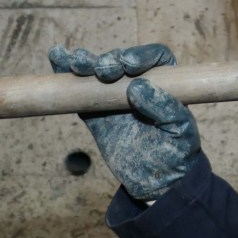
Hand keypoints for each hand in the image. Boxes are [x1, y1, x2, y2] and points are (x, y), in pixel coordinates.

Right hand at [49, 43, 200, 200]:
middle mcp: (139, 84)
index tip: (128, 66)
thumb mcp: (179, 131)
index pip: (155, 58)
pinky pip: (81, 93)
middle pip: (122, 61)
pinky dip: (68, 77)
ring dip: (86, 62)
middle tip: (103, 70)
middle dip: (110, 60)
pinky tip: (57, 59)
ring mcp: (115, 98)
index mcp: (165, 84)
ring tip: (75, 61)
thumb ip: (164, 108)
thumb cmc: (177, 154)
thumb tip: (137, 86)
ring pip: (98, 73)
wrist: (156, 182)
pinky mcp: (96, 113)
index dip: (141, 55)